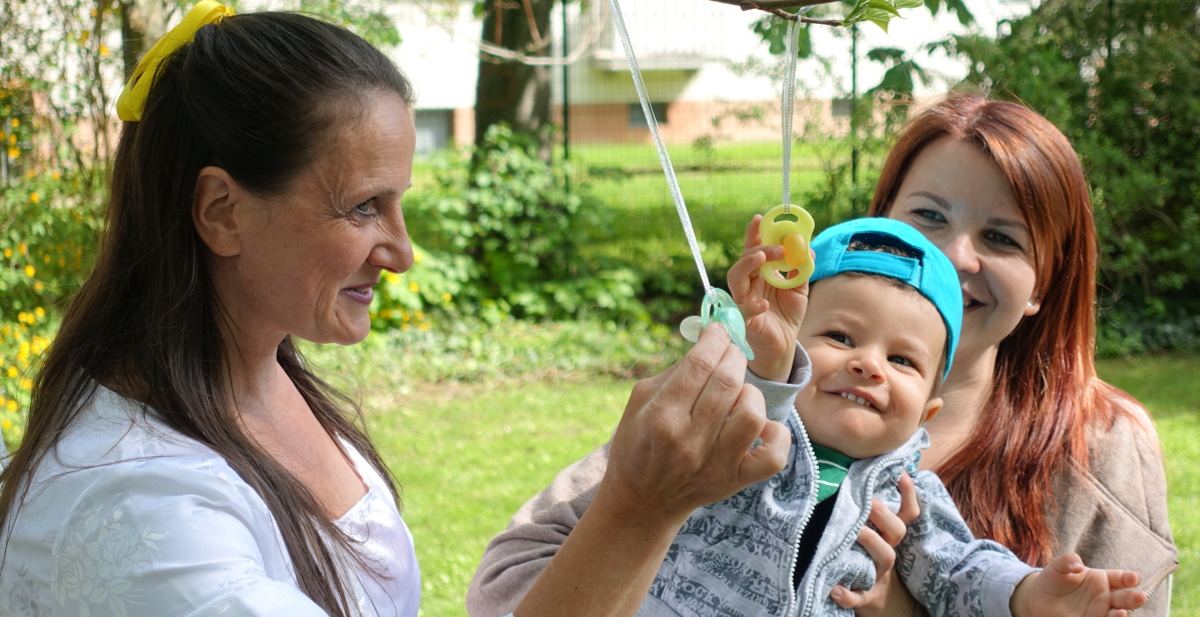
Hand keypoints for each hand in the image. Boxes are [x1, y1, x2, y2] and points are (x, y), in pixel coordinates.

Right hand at [514, 325, 790, 616]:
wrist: (642, 501)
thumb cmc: (638, 443)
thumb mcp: (640, 402)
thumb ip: (674, 372)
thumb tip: (710, 343)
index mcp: (661, 417)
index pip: (699, 364)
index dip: (715, 338)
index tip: (719, 331)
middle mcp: (689, 441)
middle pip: (728, 382)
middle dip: (733, 357)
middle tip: (730, 354)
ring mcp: (716, 465)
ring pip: (752, 413)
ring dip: (750, 393)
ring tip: (738, 393)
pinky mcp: (736, 481)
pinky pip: (773, 455)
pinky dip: (775, 434)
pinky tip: (759, 426)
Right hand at [727, 214, 809, 381]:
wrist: (784, 344)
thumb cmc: (787, 315)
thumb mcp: (799, 289)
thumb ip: (801, 269)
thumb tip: (808, 247)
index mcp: (760, 274)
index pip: (754, 249)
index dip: (754, 234)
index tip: (760, 219)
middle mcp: (748, 284)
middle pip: (744, 260)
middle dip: (759, 249)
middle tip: (777, 248)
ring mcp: (743, 300)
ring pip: (735, 278)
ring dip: (748, 265)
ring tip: (763, 258)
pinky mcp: (744, 320)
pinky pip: (742, 311)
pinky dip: (752, 307)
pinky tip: (764, 304)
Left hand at [832, 474, 922, 616]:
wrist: (880, 599)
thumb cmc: (871, 556)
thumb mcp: (876, 534)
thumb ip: (868, 509)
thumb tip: (857, 469)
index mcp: (890, 535)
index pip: (908, 511)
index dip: (907, 491)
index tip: (898, 471)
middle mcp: (888, 551)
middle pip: (898, 530)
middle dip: (884, 513)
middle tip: (869, 501)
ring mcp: (878, 573)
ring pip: (885, 557)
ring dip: (871, 541)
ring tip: (853, 530)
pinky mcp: (864, 596)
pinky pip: (858, 597)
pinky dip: (847, 595)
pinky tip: (834, 589)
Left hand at [1011, 553, 1146, 616]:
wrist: (1039, 598)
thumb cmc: (1053, 579)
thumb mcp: (1058, 566)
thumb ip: (1068, 561)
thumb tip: (1078, 565)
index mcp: (1103, 579)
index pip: (1121, 578)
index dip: (1130, 578)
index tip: (1134, 578)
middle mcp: (1106, 597)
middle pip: (1126, 598)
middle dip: (1135, 598)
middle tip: (1140, 597)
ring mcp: (1100, 612)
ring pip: (1118, 615)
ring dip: (1123, 615)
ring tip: (1122, 613)